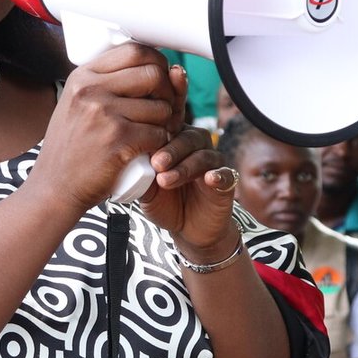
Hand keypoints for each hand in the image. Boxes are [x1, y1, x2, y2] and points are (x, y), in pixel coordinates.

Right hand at [29, 44, 182, 211]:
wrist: (54, 188)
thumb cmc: (70, 150)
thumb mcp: (74, 105)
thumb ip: (101, 84)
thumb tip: (146, 64)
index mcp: (83, 76)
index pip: (134, 50)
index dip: (157, 62)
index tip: (160, 78)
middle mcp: (91, 89)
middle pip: (153, 74)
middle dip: (167, 93)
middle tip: (163, 109)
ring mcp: (104, 114)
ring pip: (161, 107)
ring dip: (165, 123)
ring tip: (153, 134)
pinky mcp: (118, 140)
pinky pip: (158, 133)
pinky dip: (159, 144)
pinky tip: (148, 150)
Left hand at [140, 134, 238, 259]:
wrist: (187, 230)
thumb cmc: (167, 204)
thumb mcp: (147, 191)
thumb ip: (141, 174)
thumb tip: (129, 160)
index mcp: (176, 142)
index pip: (170, 127)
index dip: (159, 130)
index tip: (145, 139)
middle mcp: (197, 148)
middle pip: (188, 138)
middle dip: (171, 150)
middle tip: (156, 164)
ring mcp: (213, 164)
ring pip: (204, 156)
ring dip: (185, 167)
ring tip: (166, 180)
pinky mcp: (227, 182)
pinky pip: (226, 174)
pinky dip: (218, 175)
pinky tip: (210, 179)